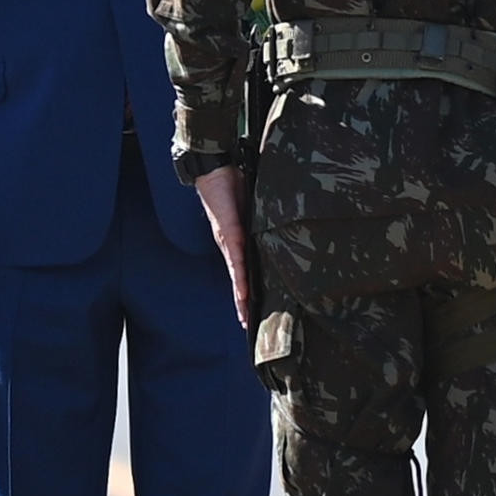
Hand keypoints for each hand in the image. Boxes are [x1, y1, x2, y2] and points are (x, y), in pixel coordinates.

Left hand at [195, 165, 248, 329]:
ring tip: (246, 318)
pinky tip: (244, 295)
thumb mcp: (254, 206)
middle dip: (243, 304)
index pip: (243, 272)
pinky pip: (236, 260)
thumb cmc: (234, 184)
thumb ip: (263, 218)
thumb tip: (280, 222)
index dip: (247, 292)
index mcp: (238, 241)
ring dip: (240, 299)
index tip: (252, 312)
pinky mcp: (229, 233)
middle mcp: (231, 246)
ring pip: (236, 277)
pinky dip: (240, 279)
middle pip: (238, 281)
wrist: (215, 169)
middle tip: (248, 326)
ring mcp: (229, 241)